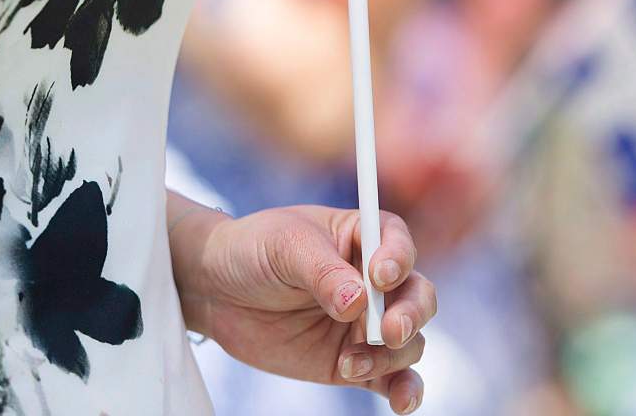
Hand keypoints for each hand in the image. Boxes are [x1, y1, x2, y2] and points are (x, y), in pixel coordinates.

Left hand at [171, 201, 436, 413]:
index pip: (398, 243)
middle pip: (417, 296)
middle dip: (410, 315)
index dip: (399, 259)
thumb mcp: (285, 247)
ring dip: (391, 356)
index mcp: (362, 236)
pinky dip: (404, 391)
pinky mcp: (353, 362)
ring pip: (408, 341)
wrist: (217, 291)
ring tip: (348, 362)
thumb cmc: (254, 250)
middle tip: (386, 331)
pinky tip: (401, 402)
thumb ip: (322, 273)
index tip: (380, 277)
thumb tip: (357, 304)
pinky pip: (391, 379)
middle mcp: (374, 281)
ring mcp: (365, 324)